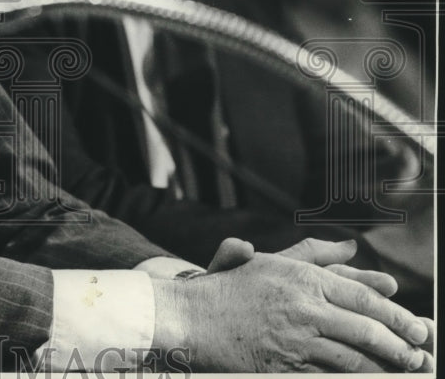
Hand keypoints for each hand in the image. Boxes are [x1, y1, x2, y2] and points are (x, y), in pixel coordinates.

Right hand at [152, 248, 431, 370]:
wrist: (191, 316)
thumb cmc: (232, 287)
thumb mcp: (272, 262)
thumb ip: (313, 252)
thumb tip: (351, 246)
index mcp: (302, 279)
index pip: (361, 298)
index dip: (394, 315)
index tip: (416, 328)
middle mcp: (301, 308)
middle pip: (365, 331)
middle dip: (398, 347)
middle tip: (419, 356)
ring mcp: (293, 341)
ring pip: (352, 360)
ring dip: (381, 370)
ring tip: (400, 373)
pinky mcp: (283, 369)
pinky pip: (328, 378)